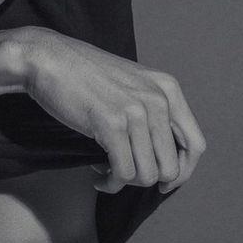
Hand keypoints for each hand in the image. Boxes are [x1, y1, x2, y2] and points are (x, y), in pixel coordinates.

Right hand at [16, 28, 206, 193]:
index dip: (182, 171)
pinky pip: (123, 173)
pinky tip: (98, 175)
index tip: (164, 182)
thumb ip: (153, 111)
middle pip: (171, 167)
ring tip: (108, 169)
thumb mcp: (131, 84)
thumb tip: (166, 160)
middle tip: (125, 172)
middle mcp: (157, 99)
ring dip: (126, 181)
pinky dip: (110, 183)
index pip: (195, 145)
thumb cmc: (83, 74)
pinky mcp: (111, 124)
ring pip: (147, 175)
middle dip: (147, 178)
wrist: (47, 59)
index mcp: (167, 88)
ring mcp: (135, 111)